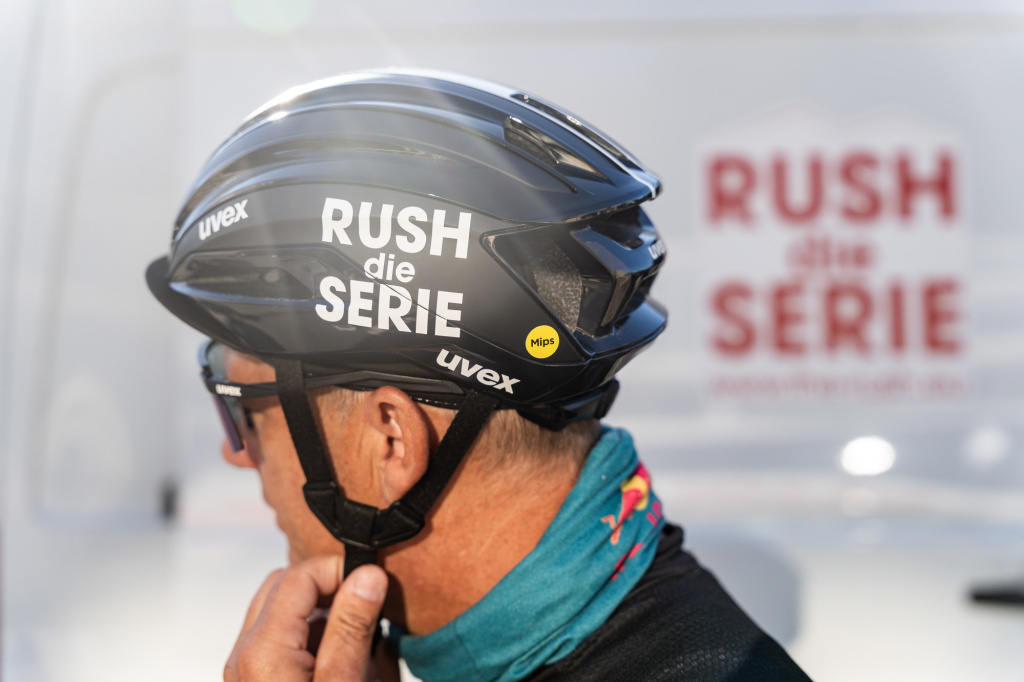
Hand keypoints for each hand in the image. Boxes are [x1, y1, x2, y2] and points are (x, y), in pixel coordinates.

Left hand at [224, 556, 388, 681]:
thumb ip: (352, 628)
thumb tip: (368, 575)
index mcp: (264, 651)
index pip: (299, 575)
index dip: (339, 569)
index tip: (372, 583)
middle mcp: (245, 655)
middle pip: (284, 585)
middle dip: (327, 585)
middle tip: (365, 602)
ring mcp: (246, 670)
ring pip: (281, 610)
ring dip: (320, 608)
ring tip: (357, 632)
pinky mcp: (255, 681)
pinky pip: (279, 639)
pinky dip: (310, 633)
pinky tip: (340, 657)